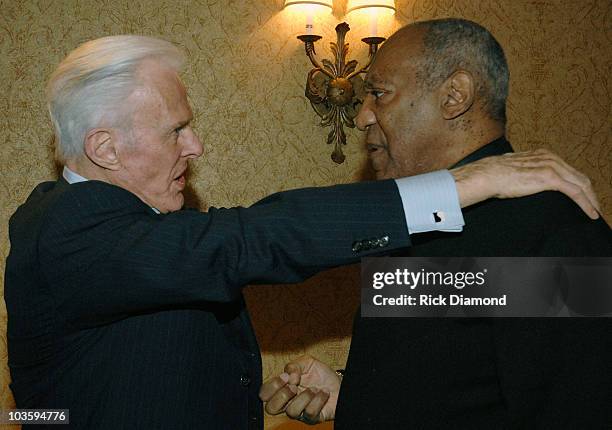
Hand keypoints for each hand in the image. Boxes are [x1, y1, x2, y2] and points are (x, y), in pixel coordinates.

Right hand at [259, 355, 339, 424]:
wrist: (339, 384)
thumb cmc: (320, 376)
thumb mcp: (306, 363)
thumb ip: (294, 365)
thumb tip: (289, 375)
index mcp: (282, 388)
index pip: (264, 394)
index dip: (271, 386)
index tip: (286, 377)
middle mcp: (288, 402)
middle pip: (270, 408)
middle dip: (282, 395)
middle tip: (295, 386)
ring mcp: (300, 412)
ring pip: (291, 412)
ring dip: (304, 396)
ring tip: (314, 388)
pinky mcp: (312, 418)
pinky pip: (310, 413)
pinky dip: (318, 399)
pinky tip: (323, 393)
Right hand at [451, 149, 600, 218]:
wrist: (488, 175)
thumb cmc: (495, 175)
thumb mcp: (515, 170)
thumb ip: (525, 171)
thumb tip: (524, 179)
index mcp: (543, 154)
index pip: (569, 170)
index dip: (580, 184)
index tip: (585, 196)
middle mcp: (551, 157)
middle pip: (579, 176)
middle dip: (590, 192)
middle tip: (596, 206)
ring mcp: (552, 166)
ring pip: (581, 183)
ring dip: (591, 199)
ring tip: (595, 211)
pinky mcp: (550, 178)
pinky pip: (575, 191)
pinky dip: (586, 203)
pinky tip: (590, 213)